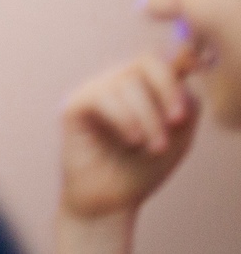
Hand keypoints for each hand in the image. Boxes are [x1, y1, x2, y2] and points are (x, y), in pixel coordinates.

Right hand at [55, 47, 198, 251]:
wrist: (110, 200)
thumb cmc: (144, 168)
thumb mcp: (179, 135)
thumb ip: (185, 102)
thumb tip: (181, 70)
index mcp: (140, 87)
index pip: (161, 60)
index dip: (178, 70)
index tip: (185, 108)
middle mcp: (115, 83)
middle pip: (145, 62)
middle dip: (167, 91)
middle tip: (176, 122)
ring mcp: (94, 91)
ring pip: (128, 84)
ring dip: (149, 118)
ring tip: (154, 147)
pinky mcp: (74, 105)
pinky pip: (103, 98)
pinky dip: (125, 120)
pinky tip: (132, 141)